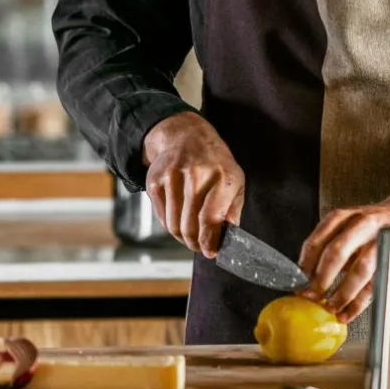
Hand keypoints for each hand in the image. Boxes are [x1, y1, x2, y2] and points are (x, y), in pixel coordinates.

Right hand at [142, 113, 244, 255]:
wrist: (187, 136)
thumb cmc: (215, 164)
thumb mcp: (235, 181)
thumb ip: (232, 210)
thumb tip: (227, 238)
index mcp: (222, 176)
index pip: (210, 218)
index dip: (208, 240)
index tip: (210, 251)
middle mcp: (197, 174)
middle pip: (189, 225)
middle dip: (194, 243)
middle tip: (199, 247)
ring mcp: (173, 175)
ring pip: (173, 224)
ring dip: (181, 237)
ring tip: (189, 237)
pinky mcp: (155, 179)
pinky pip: (161, 216)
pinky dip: (169, 225)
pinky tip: (178, 220)